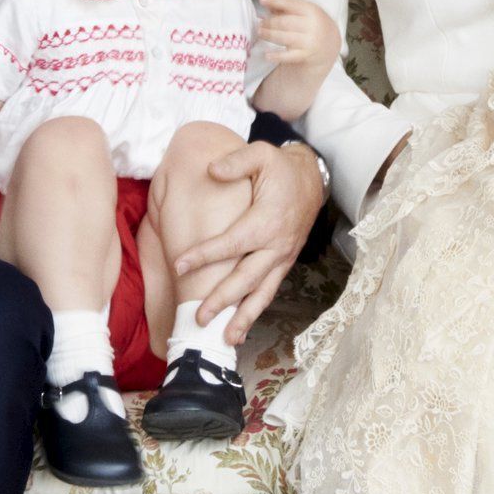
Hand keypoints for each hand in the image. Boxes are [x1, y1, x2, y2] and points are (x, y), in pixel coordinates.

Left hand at [154, 137, 324, 339]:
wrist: (313, 180)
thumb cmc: (282, 168)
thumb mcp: (262, 154)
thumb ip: (237, 161)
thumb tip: (212, 170)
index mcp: (267, 221)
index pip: (232, 243)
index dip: (205, 255)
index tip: (179, 264)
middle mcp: (276, 245)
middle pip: (247, 278)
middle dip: (223, 300)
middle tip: (199, 317)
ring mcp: (282, 258)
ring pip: (262, 293)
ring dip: (244, 317)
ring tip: (226, 339)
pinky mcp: (284, 264)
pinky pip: (269, 292)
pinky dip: (255, 311)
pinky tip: (241, 329)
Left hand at [253, 0, 340, 112]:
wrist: (329, 43)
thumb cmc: (312, 23)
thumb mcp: (305, 11)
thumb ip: (287, 6)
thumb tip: (266, 1)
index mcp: (312, 11)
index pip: (291, 3)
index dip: (275, 0)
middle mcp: (312, 26)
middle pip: (285, 22)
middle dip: (269, 22)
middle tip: (260, 22)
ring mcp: (309, 41)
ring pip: (284, 38)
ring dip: (269, 35)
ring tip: (260, 32)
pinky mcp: (305, 55)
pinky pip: (288, 56)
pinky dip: (276, 55)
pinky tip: (267, 54)